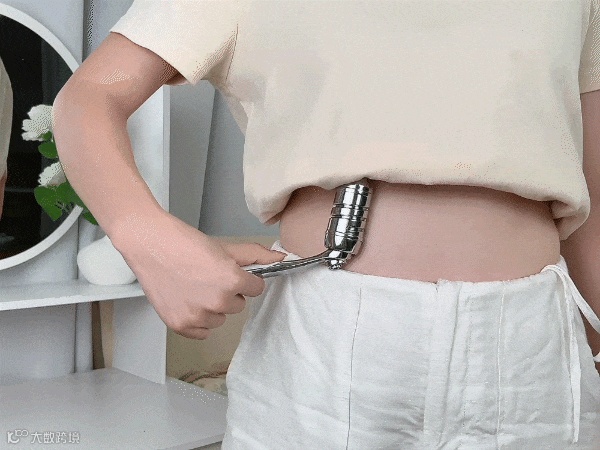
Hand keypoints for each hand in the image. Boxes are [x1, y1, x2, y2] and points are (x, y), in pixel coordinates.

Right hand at [111, 209, 286, 338]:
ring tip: (195, 286)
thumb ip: (257, 256)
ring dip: (213, 307)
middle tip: (208, 276)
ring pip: (220, 318)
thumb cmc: (187, 243)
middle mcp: (217, 302)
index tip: (231, 272)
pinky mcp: (180, 325)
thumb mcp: (226, 247)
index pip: (256, 288)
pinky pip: (203, 332)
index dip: (245, 279)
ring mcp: (197, 317)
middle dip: (229, 292)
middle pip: (239, 304)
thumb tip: (283, 259)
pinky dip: (198, 320)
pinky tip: (189, 301)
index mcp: (232, 281)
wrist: (150, 244)